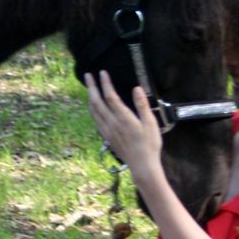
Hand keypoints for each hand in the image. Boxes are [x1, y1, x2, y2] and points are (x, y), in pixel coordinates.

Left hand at [84, 72, 163, 189]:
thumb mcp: (150, 123)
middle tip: (87, 75)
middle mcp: (112, 123)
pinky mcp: (107, 137)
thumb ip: (142, 105)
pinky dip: (92, 110)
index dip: (105, 83)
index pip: (110, 96)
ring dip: (90, 97)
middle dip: (91, 87)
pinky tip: (93, 107)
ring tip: (89, 88)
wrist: (141, 165)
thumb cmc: (149, 144)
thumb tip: (137, 88)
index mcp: (123, 118)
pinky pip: (96, 120)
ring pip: (94, 111)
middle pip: (97, 102)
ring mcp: (107, 130)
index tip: (102, 72)